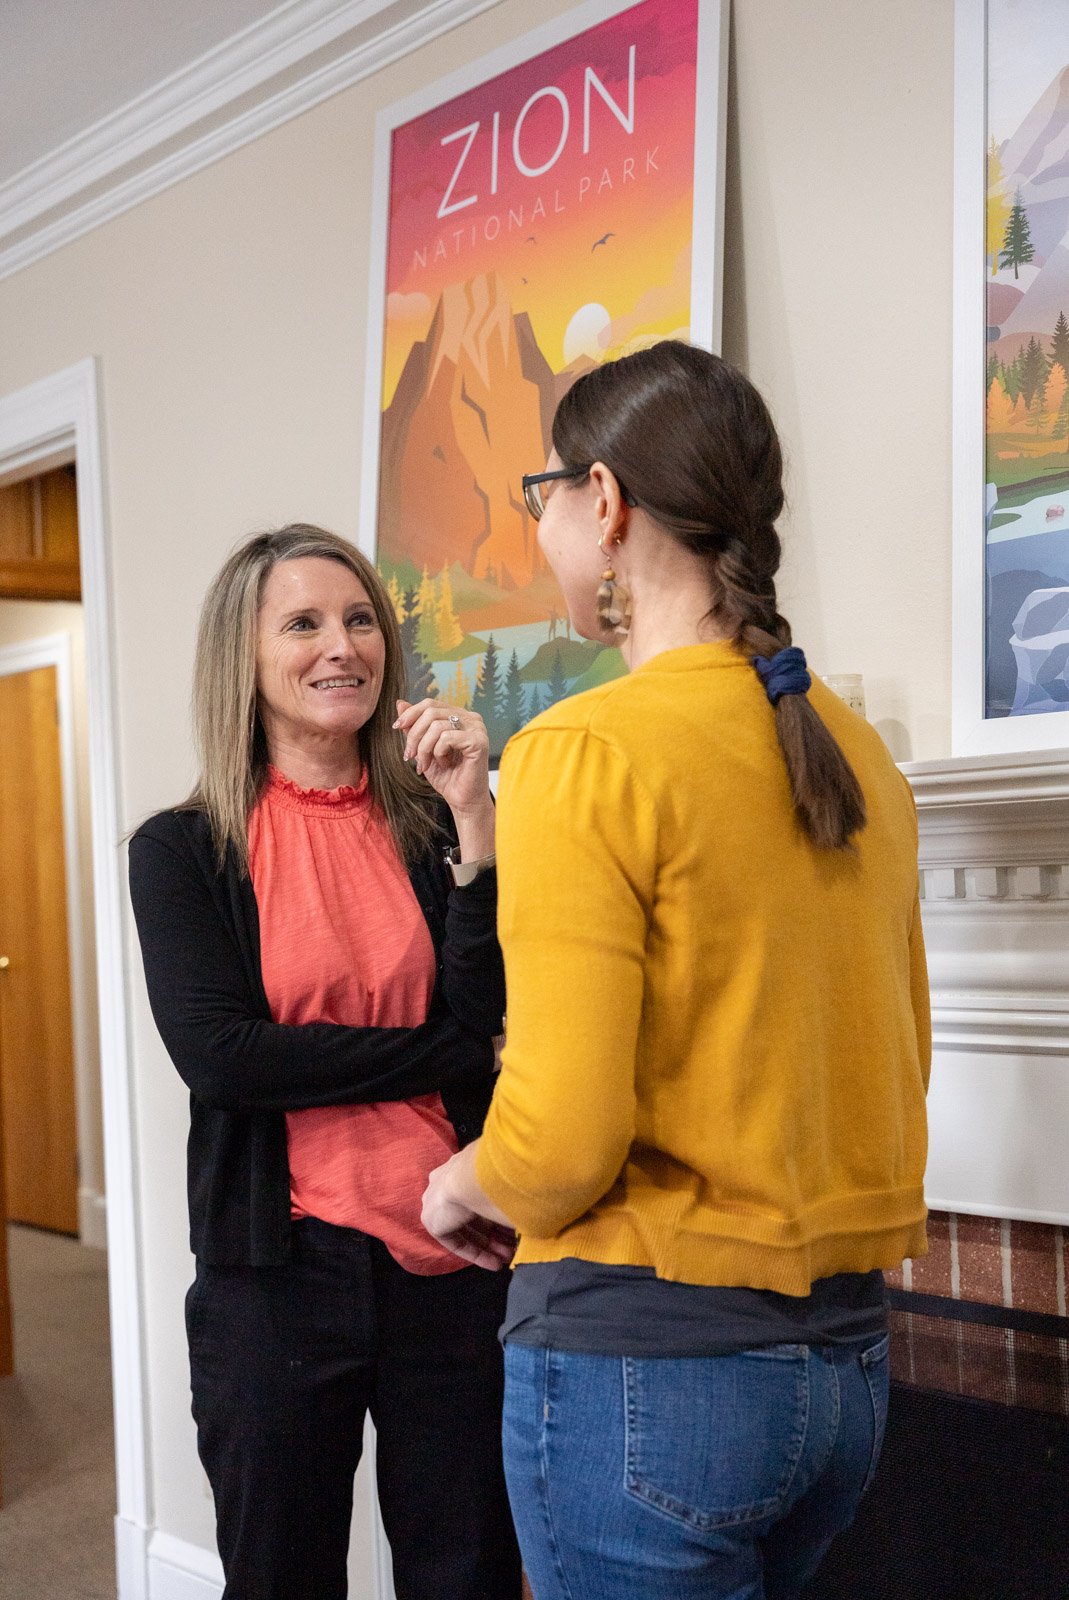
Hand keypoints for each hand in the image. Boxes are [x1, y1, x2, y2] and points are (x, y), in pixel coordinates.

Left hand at [393, 699, 491, 816]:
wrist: (462, 800)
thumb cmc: (446, 776)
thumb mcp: (423, 748)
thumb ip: (414, 726)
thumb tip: (400, 703)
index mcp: (459, 716)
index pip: (430, 703)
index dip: (410, 714)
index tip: (396, 728)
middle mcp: (470, 718)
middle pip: (431, 712)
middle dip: (414, 735)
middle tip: (410, 756)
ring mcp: (477, 729)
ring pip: (436, 725)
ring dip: (424, 748)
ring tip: (426, 764)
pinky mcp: (479, 742)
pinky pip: (447, 738)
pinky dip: (439, 753)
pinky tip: (444, 764)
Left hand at [422, 1150, 515, 1271]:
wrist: (473, 1177)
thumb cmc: (498, 1174)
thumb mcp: (507, 1181)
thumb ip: (511, 1193)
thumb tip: (529, 1206)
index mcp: (461, 1166)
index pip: (478, 1196)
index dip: (497, 1215)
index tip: (514, 1227)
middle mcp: (446, 1181)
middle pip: (472, 1216)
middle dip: (495, 1234)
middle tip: (514, 1247)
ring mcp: (435, 1201)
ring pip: (465, 1230)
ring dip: (488, 1246)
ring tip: (508, 1258)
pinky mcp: (431, 1221)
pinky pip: (455, 1241)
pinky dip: (475, 1253)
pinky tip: (494, 1263)